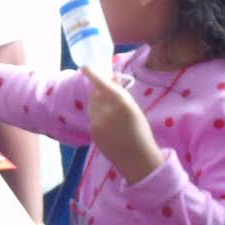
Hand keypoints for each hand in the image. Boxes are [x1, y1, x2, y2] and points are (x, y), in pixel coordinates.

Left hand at [83, 66, 161, 182]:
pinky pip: (93, 117)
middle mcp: (106, 112)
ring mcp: (97, 123)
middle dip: (99, 90)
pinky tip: (109, 123)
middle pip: (96, 94)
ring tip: (111, 110)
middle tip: (108, 91)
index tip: (84, 66)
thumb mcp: (134, 109)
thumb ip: (121, 93)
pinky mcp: (92, 132)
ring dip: (98, 102)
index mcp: (121, 104)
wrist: (135, 158)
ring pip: (93, 106)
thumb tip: (113, 76)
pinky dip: (98, 115)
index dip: (93, 75)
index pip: (104, 86)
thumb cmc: (140, 132)